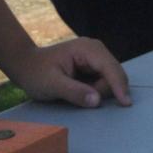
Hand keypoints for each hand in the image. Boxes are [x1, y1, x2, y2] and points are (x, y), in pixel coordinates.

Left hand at [10, 38, 131, 108]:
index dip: (119, 86)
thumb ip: (74, 92)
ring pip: (110, 80)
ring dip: (98, 91)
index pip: (110, 67)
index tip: (125, 103)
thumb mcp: (51, 85)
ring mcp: (96, 57)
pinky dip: (96, 90)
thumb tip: (97, 100)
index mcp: (87, 49)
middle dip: (103, 90)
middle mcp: (95, 49)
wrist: (26, 65)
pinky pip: (104, 81)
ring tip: (74, 91)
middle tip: (76, 96)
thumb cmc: (35, 73)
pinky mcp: (94, 66)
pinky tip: (79, 90)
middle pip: (114, 74)